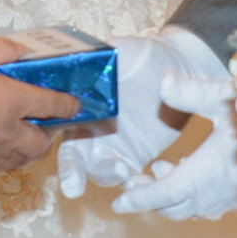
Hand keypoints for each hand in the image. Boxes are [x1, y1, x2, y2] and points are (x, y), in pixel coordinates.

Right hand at [0, 36, 77, 175]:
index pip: (52, 105)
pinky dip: (3, 157)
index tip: (74, 105)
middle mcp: (7, 133)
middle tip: (44, 121)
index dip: (68, 105)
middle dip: (49, 133)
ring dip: (27, 147)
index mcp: (10, 101)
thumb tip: (19, 50)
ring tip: (20, 135)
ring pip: (21, 158)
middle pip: (42, 142)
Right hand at [57, 29, 222, 198]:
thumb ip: (100, 58)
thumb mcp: (121, 50)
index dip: (58, 147)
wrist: (178, 67)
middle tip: (74, 187)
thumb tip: (80, 60)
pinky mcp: (136, 156)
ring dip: (107, 176)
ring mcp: (113, 145)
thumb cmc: (145, 54)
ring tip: (124, 170)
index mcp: (81, 105)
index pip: (62, 131)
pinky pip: (129, 177)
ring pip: (102, 172)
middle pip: (76, 159)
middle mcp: (91, 129)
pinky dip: (133, 184)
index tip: (59, 162)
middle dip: (73, 175)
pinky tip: (143, 180)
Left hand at [113, 68, 236, 218]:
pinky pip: (222, 204)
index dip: (140, 199)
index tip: (119, 203)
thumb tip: (163, 85)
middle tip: (137, 183)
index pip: (165, 193)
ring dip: (179, 195)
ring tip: (166, 170)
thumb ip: (189, 92)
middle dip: (154, 198)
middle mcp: (225, 192)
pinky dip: (202, 194)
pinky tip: (204, 171)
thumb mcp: (226, 94)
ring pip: (201, 207)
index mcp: (210, 172)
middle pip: (180, 207)